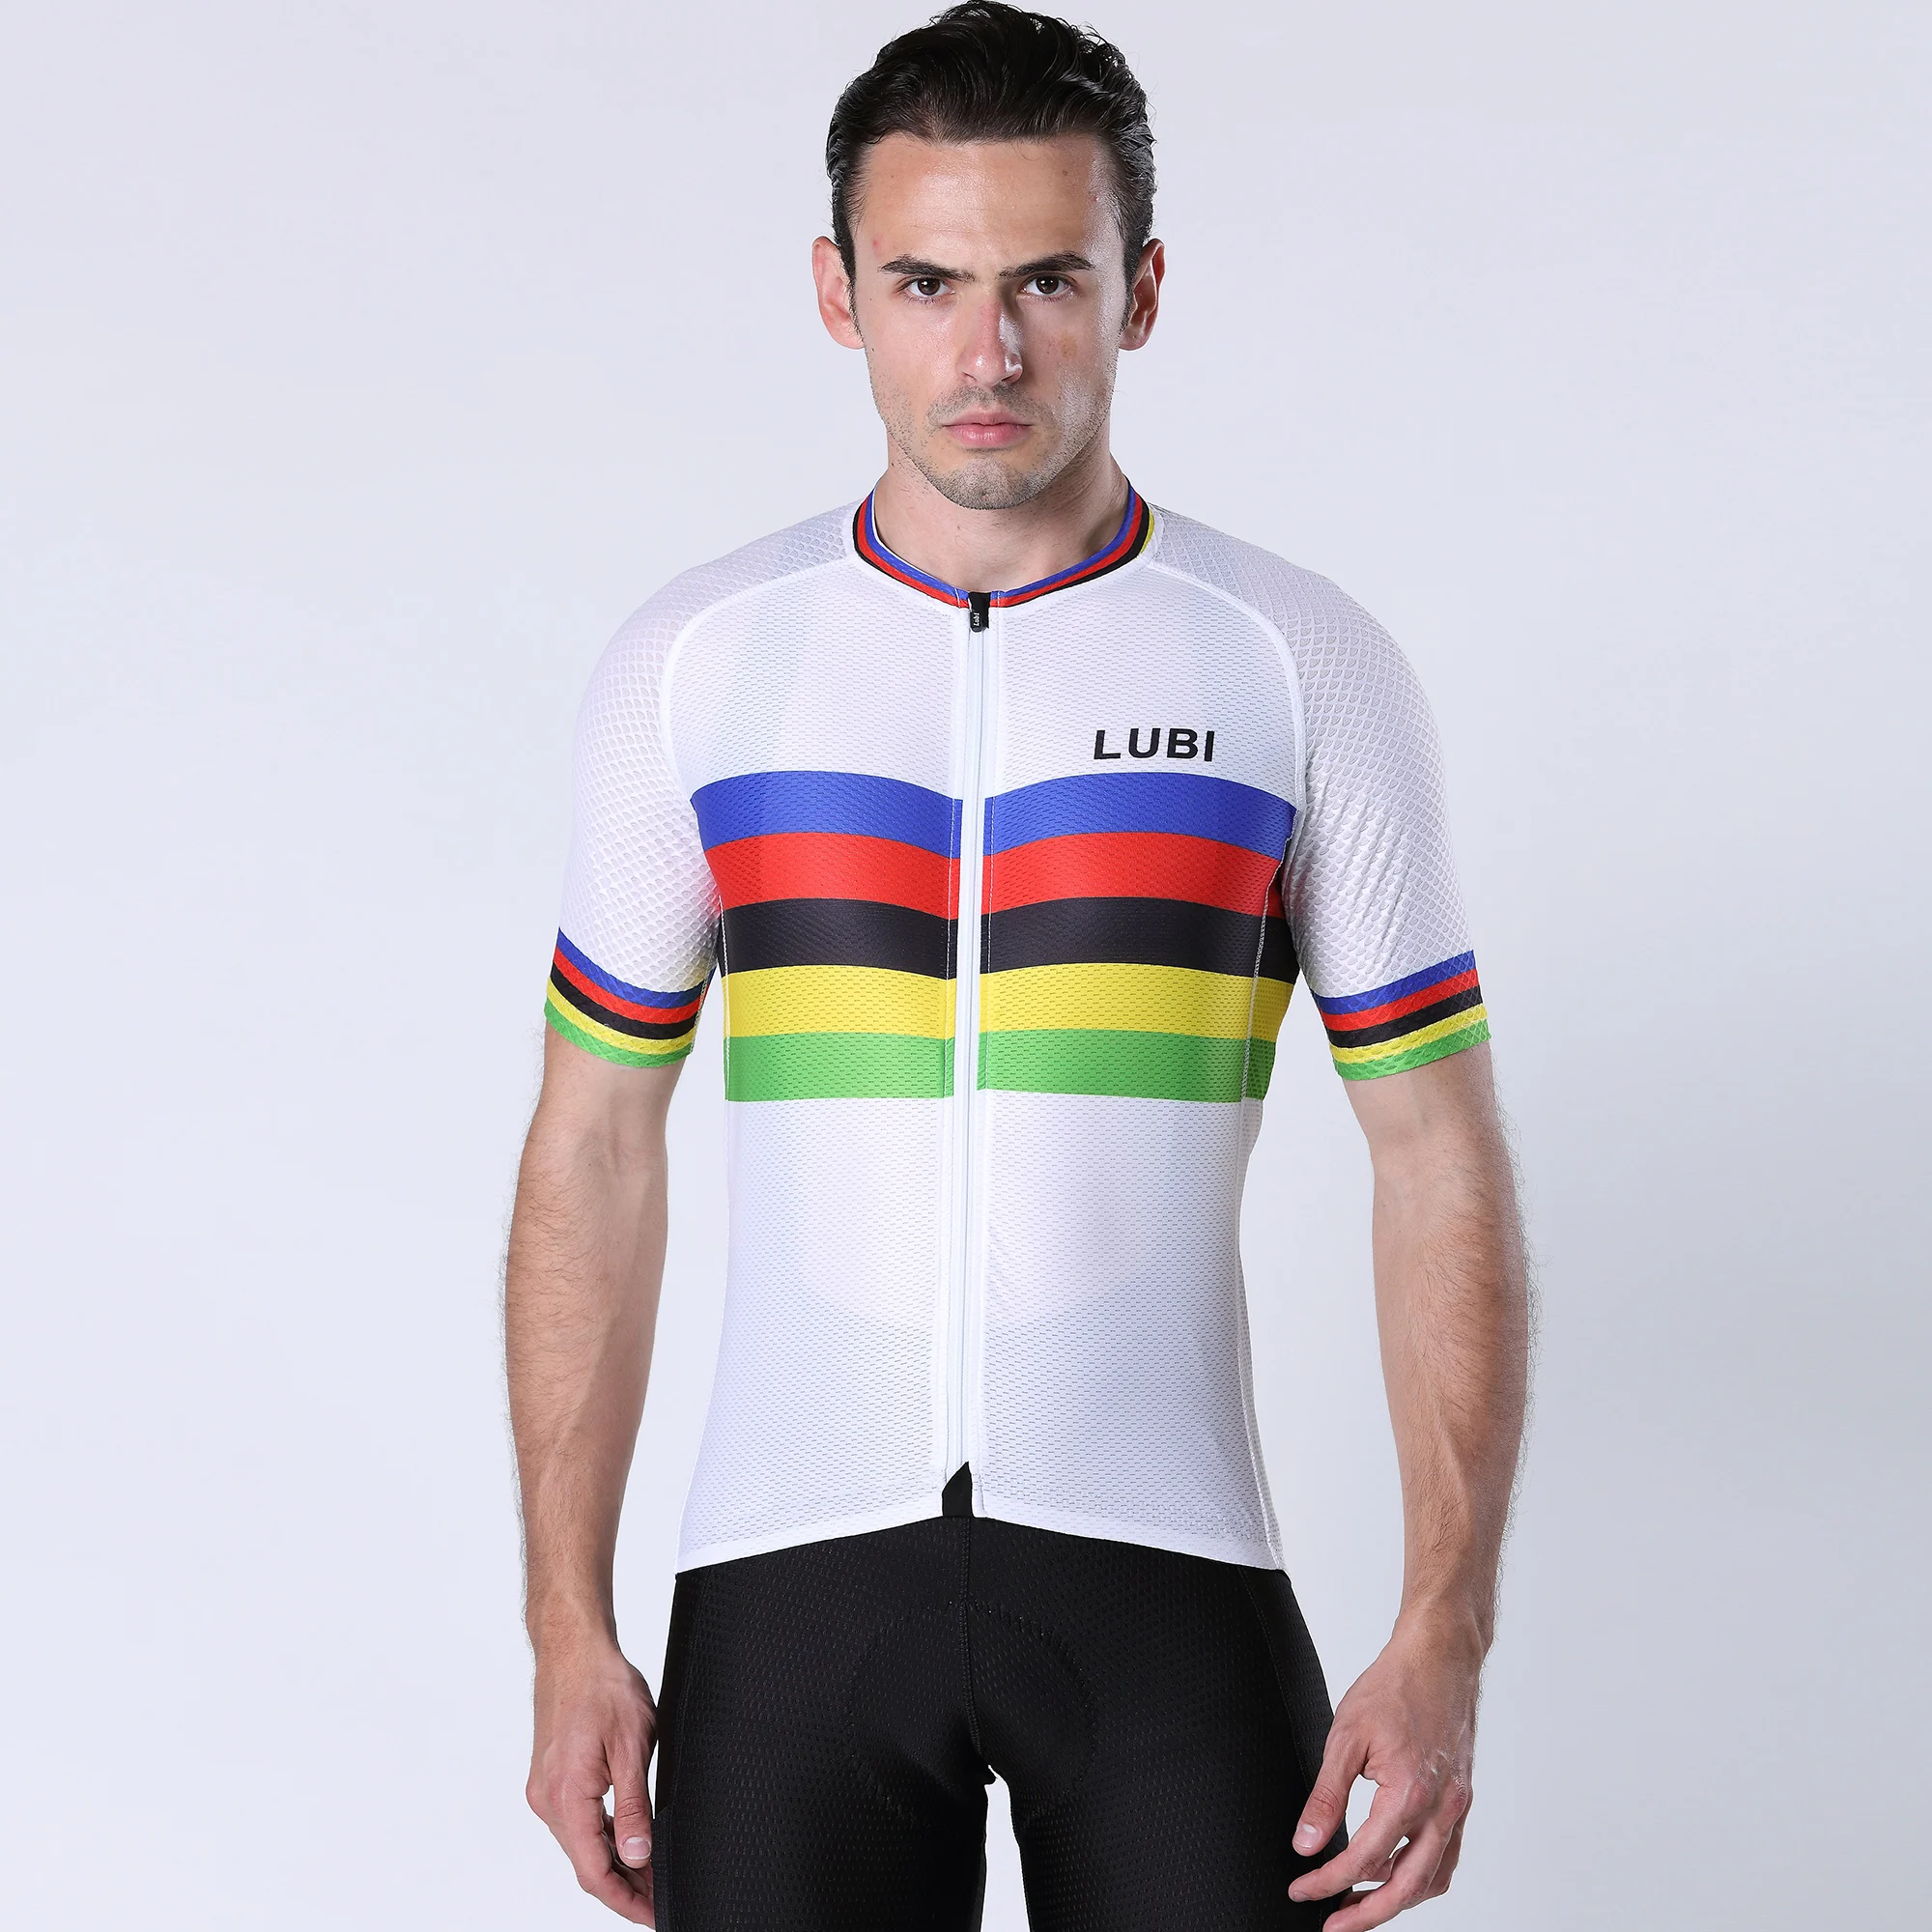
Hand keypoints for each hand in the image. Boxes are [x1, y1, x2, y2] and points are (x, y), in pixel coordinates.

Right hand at [526, 1636, 659, 1923]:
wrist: (573, 1647)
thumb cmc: (602, 1685)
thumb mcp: (632, 1746)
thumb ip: (634, 1806)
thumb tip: (638, 1856)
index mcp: (566, 1797)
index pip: (594, 1872)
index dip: (626, 1901)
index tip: (653, 1915)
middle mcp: (548, 1800)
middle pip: (586, 1865)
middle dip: (625, 1887)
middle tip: (660, 1899)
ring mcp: (546, 1790)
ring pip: (581, 1845)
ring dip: (614, 1864)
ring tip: (651, 1875)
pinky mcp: (550, 1778)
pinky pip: (576, 1822)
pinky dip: (601, 1838)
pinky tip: (627, 1842)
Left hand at [1287, 1612, 1479, 1929]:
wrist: (1440, 1656)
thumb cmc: (1394, 1685)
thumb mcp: (1345, 1735)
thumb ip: (1325, 1796)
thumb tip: (1306, 1843)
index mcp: (1409, 1794)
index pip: (1363, 1859)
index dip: (1327, 1881)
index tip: (1302, 1890)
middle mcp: (1441, 1809)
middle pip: (1404, 1887)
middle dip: (1366, 1914)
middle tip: (1332, 1925)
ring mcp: (1457, 1807)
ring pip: (1432, 1879)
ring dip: (1396, 1899)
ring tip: (1359, 1902)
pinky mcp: (1462, 1799)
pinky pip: (1447, 1856)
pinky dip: (1421, 1875)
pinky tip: (1393, 1870)